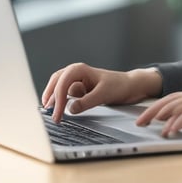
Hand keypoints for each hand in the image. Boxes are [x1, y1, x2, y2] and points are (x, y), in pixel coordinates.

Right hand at [41, 63, 161, 122]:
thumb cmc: (120, 86)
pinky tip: (60, 109)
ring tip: (52, 112)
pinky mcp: (80, 89)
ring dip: (54, 98)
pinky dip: (61, 100)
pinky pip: (66, 94)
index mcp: (81, 69)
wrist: (131, 86)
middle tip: (50, 113)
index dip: (58, 97)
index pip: (63, 82)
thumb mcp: (104, 94)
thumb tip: (70, 108)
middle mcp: (77, 73)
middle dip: (51, 96)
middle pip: (56, 82)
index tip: (58, 112)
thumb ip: (87, 102)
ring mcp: (78, 81)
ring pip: (59, 87)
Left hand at [135, 89, 181, 136]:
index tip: (142, 118)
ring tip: (152, 127)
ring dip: (163, 117)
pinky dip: (179, 121)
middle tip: (139, 123)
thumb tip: (177, 122)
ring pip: (178, 106)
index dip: (154, 108)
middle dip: (152, 112)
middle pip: (169, 101)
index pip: (170, 99)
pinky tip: (171, 129)